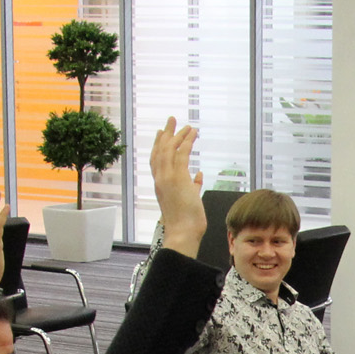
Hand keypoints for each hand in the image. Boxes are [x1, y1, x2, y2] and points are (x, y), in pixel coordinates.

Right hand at [148, 118, 204, 256]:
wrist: (183, 233)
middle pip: (159, 151)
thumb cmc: (186, 222)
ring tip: (186, 124)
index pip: (156, 161)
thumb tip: (198, 177)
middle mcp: (161, 179)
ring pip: (169, 149)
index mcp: (161, 185)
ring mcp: (167, 178)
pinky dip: (187, 141)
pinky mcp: (177, 178)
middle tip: (171, 120)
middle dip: (166, 134)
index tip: (162, 133)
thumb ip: (193, 186)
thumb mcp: (190, 200)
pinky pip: (181, 154)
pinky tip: (193, 133)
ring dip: (178, 134)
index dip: (158, 145)